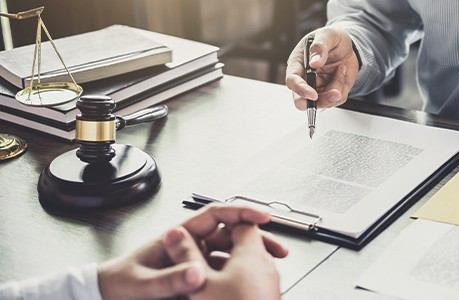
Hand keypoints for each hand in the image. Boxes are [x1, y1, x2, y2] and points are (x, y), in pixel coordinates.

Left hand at [98, 205, 287, 299]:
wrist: (107, 295)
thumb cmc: (119, 283)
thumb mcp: (142, 284)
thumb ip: (169, 280)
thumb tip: (196, 274)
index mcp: (179, 236)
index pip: (217, 214)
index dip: (242, 211)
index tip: (262, 216)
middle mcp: (189, 244)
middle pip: (231, 233)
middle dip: (256, 238)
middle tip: (276, 248)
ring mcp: (193, 259)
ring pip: (230, 252)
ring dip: (251, 256)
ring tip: (271, 264)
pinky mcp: (195, 275)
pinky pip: (223, 269)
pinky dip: (239, 271)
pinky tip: (249, 278)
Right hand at [285, 27, 359, 109]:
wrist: (348, 46)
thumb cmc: (332, 39)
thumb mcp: (328, 35)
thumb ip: (319, 46)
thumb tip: (314, 63)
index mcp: (297, 64)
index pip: (292, 81)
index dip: (301, 90)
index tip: (313, 94)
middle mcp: (304, 79)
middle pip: (301, 101)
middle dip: (317, 102)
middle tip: (334, 94)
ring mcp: (317, 88)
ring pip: (323, 102)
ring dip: (337, 88)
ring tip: (342, 69)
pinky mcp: (329, 93)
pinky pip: (337, 99)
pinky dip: (343, 86)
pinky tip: (342, 72)